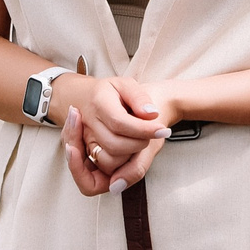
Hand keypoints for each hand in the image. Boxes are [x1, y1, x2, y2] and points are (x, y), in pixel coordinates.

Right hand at [55, 77, 174, 195]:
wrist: (87, 98)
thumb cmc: (111, 92)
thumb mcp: (127, 85)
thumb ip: (139, 97)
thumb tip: (151, 114)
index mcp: (99, 102)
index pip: (120, 123)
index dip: (144, 130)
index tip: (163, 130)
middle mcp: (89, 123)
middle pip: (115, 145)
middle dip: (139, 144)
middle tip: (152, 135)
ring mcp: (86, 139)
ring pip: (109, 159)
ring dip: (131, 155)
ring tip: (141, 141)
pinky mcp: (87, 150)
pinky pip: (104, 165)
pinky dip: (120, 164)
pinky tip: (131, 151)